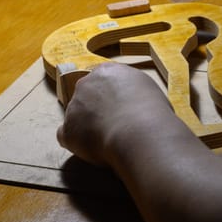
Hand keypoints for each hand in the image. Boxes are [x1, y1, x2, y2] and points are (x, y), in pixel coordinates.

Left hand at [57, 62, 171, 165]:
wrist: (141, 133)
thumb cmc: (154, 114)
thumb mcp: (149, 92)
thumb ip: (135, 94)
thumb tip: (136, 106)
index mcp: (108, 72)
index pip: (103, 80)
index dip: (111, 96)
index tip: (120, 107)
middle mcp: (86, 84)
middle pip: (86, 96)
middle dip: (97, 109)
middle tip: (116, 125)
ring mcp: (73, 107)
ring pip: (77, 117)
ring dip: (89, 127)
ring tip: (111, 140)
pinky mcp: (67, 130)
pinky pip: (68, 137)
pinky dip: (79, 144)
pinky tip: (97, 150)